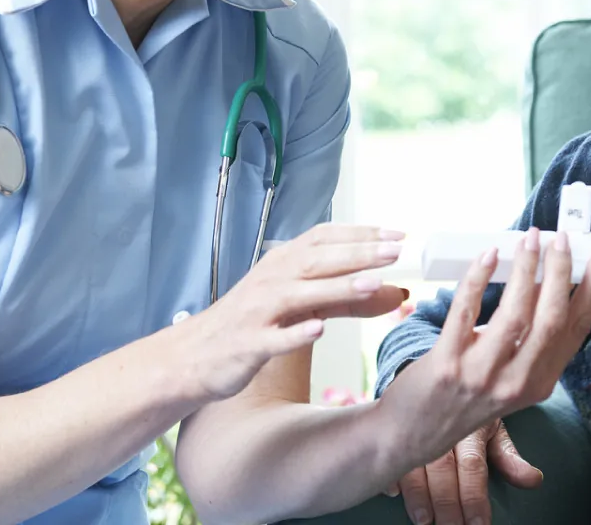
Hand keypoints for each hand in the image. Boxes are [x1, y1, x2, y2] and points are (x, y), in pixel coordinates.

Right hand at [175, 223, 407, 401]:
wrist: (193, 356)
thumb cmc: (252, 324)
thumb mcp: (299, 305)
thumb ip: (345, 298)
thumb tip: (395, 290)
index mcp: (281, 264)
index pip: (322, 238)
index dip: (359, 233)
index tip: (396, 233)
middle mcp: (270, 281)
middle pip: (316, 260)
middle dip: (357, 253)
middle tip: (395, 251)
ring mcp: (257, 312)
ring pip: (299, 295)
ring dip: (336, 287)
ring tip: (372, 283)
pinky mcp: (248, 345)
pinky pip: (273, 339)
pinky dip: (295, 334)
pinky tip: (317, 331)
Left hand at [379, 229, 590, 486]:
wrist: (413, 432)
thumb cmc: (466, 397)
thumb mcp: (511, 378)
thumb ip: (532, 341)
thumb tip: (548, 280)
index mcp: (540, 382)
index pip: (578, 327)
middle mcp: (517, 382)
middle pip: (553, 318)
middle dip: (563, 271)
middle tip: (563, 238)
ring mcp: (482, 374)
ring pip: (515, 314)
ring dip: (526, 269)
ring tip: (532, 239)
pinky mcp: (446, 363)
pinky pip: (466, 311)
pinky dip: (479, 278)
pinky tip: (489, 255)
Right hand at [390, 419, 539, 524]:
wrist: (438, 376)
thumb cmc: (467, 410)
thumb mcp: (492, 428)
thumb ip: (509, 456)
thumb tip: (534, 480)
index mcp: (468, 429)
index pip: (473, 466)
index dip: (475, 497)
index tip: (479, 524)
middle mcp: (441, 429)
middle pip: (443, 470)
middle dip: (447, 505)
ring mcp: (415, 430)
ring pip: (414, 464)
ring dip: (418, 496)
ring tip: (424, 520)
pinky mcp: (393, 430)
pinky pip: (387, 452)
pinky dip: (389, 473)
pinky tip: (392, 492)